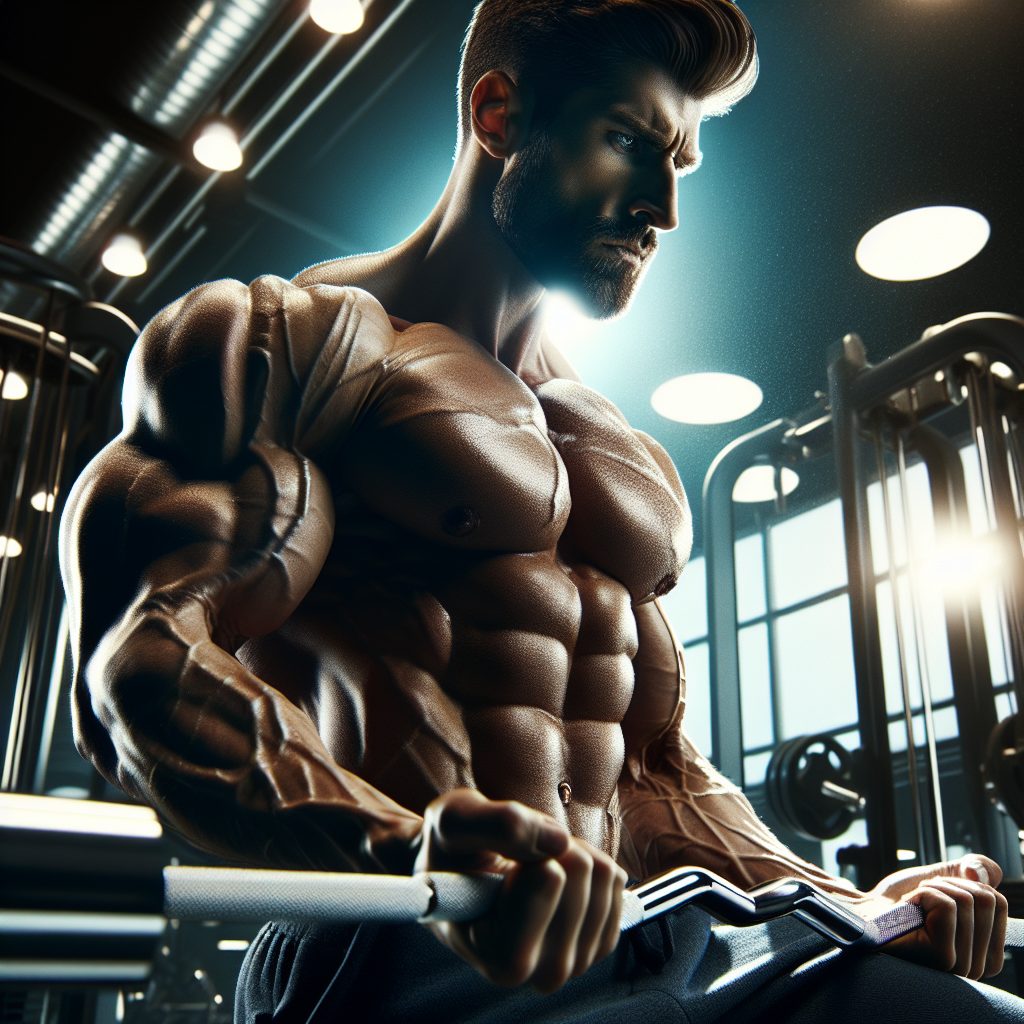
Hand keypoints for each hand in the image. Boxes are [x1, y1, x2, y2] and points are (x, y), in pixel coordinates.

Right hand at [414, 788, 627, 991]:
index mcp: (502, 957)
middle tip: (515, 861)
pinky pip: (615, 880)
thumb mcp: (452, 820)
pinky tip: (552, 875)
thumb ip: (495, 824)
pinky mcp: (600, 941)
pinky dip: (587, 862)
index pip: (550, 879)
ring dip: (569, 853)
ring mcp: (576, 960)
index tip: (500, 864)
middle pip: (582, 872)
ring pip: (603, 875)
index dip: (530, 851)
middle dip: (552, 848)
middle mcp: (543, 972)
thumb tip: (558, 840)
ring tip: (529, 867)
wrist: (458, 872)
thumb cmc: (450, 851)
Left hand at [870, 854, 1006, 978]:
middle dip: (947, 885)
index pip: (998, 902)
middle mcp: (979, 965)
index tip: (937, 897)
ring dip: (932, 890)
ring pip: (966, 899)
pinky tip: (908, 913)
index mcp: (986, 952)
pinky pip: (947, 905)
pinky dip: (923, 895)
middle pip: (986, 899)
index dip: (963, 886)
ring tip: (915, 908)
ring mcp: (963, 965)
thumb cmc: (901, 901)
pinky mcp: (944, 958)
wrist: (864, 912)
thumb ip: (976, 868)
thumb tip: (977, 872)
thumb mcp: (946, 876)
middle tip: (922, 901)